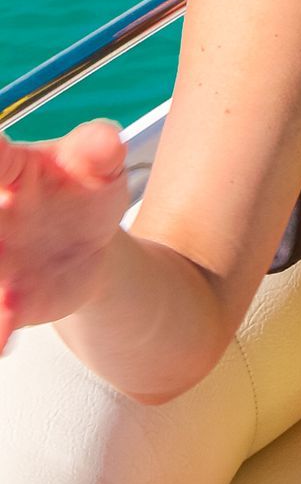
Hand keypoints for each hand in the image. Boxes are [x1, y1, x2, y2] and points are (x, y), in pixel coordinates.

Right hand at [0, 121, 129, 351]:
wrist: (88, 243)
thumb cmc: (84, 190)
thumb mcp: (100, 165)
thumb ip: (100, 149)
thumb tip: (107, 139)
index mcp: (10, 169)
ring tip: (4, 297)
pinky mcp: (7, 301)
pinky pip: (0, 317)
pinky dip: (0, 329)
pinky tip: (3, 344)